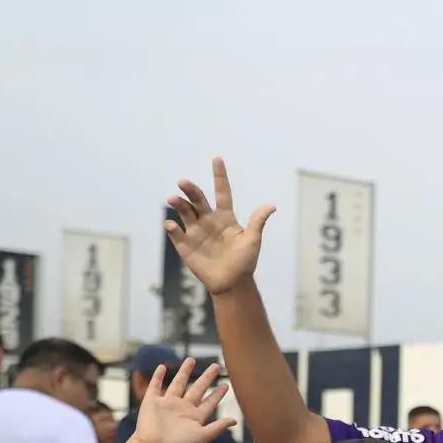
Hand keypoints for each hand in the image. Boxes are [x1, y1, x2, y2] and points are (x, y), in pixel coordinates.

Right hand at [133, 360, 234, 442]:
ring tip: (191, 360)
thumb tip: (235, 420)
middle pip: (197, 389)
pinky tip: (161, 367)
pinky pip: (155, 386)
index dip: (218, 394)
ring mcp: (167, 404)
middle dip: (206, 378)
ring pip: (178, 384)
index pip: (210, 402)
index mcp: (195, 417)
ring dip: (184, 372)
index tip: (226, 384)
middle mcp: (182, 409)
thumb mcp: (203, 436)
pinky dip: (157, 377)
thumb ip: (218, 427)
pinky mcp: (152, 402)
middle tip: (216, 366)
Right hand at [165, 157, 275, 294]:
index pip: (222, 192)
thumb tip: (271, 205)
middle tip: (183, 182)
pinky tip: (171, 224)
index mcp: (225, 217)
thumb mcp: (252, 240)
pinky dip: (171, 226)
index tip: (217, 158)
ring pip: (184, 211)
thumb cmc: (245, 262)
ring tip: (173, 199)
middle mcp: (208, 220)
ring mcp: (195, 231)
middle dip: (190, 189)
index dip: (220, 176)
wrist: (232, 283)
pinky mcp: (184, 244)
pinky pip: (175, 232)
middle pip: (198, 199)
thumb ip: (258, 222)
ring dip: (178, 203)